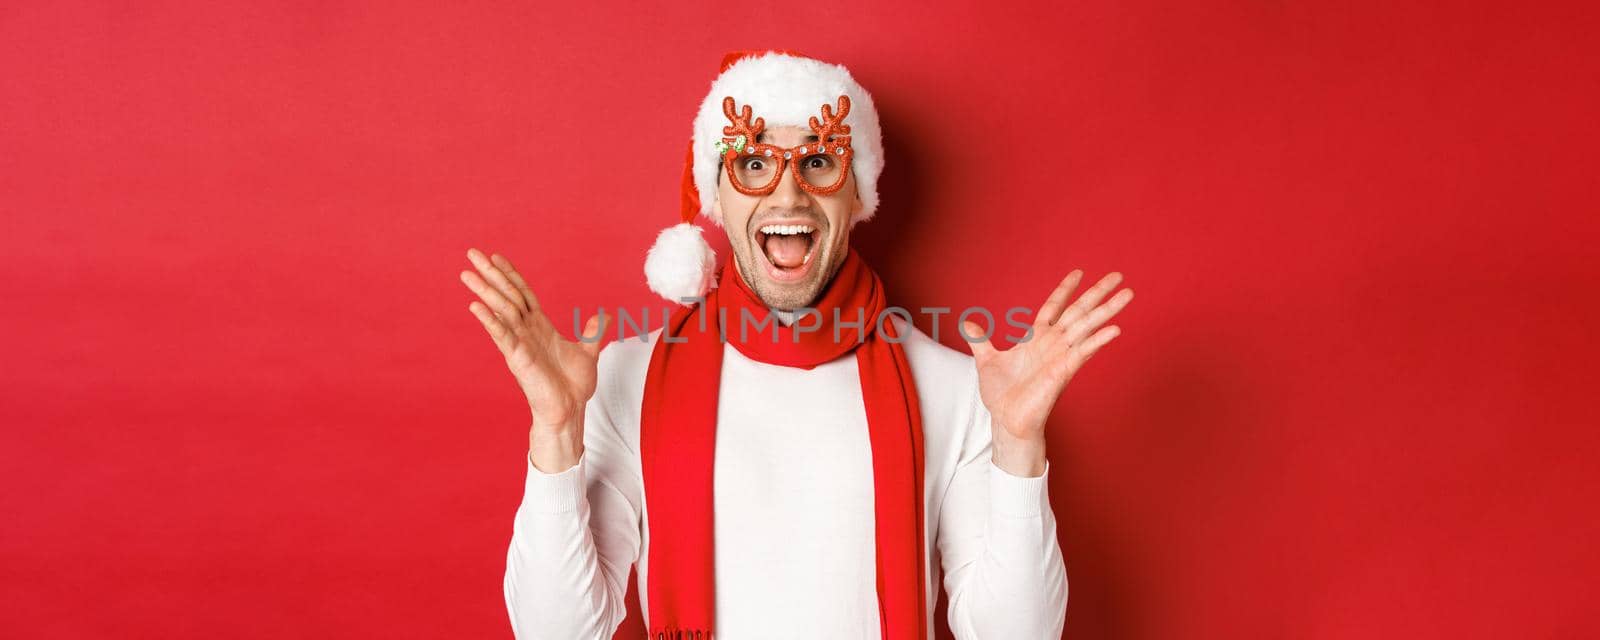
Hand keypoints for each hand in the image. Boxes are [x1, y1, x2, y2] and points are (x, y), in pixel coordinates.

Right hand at [460, 248, 608, 471]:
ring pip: (501, 311)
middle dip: (490, 275)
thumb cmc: (573, 385)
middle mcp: (527, 331)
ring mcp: (520, 343)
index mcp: (540, 326)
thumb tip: (605, 316)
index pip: (523, 293)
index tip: (497, 257)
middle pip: (507, 295)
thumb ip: (593, 332)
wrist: (570, 410)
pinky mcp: (518, 358)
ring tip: (467, 274)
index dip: (511, 274)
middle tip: (472, 253)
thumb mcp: (588, 351)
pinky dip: (491, 321)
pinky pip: (502, 336)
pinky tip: (476, 307)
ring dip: (485, 291)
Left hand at [961, 270, 1132, 476]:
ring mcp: (1060, 356)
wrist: (1006, 421)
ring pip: (1087, 327)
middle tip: (1118, 275)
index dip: (1065, 290)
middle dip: (1097, 293)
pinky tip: (1114, 329)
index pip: (1054, 307)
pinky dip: (1098, 340)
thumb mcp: (986, 361)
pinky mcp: (1063, 372)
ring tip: (1128, 294)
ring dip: (1107, 310)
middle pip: (1078, 312)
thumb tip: (968, 324)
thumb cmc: (1001, 395)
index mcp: (1036, 339)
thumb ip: (980, 341)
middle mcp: (1052, 344)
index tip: (1078, 272)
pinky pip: (1083, 352)